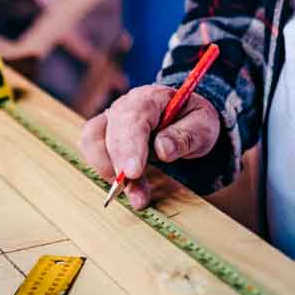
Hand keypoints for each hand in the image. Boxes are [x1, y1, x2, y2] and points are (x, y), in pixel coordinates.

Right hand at [78, 84, 220, 208]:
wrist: (185, 120)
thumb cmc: (192, 121)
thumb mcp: (202, 126)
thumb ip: (185, 136)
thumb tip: (162, 150)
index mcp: (150, 98)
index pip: (133, 118)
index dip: (130, 146)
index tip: (134, 172)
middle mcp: (124, 106)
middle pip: (110, 132)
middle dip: (120, 167)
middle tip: (138, 197)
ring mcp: (110, 120)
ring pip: (93, 141)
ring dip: (109, 171)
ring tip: (135, 194)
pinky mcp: (103, 135)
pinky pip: (92, 151)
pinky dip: (104, 171)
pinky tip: (126, 186)